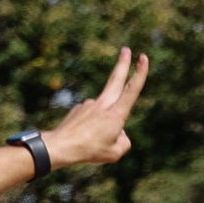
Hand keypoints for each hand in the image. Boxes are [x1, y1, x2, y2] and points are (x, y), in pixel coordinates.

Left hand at [42, 48, 150, 168]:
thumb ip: (124, 140)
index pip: (131, 90)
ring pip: (106, 111)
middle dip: (123, 64)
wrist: (60, 147)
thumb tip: (119, 132)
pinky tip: (84, 137)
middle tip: (126, 50)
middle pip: (115, 80)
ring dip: (106, 124)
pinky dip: (93, 127)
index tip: (143, 58)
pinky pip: (93, 117)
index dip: (140, 73)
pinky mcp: (79, 108)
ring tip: (94, 142)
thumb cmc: (89, 151)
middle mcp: (103, 105)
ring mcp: (89, 104)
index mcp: (116, 115)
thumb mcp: (116, 152)